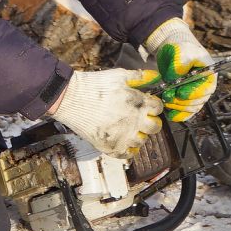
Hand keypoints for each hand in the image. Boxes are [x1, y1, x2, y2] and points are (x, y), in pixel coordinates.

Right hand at [48, 68, 162, 157]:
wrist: (71, 99)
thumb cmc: (95, 85)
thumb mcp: (120, 75)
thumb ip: (140, 77)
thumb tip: (157, 77)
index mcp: (139, 103)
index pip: (158, 108)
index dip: (154, 105)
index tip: (147, 104)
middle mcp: (134, 122)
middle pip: (155, 127)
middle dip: (151, 121)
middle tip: (141, 118)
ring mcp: (123, 137)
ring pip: (142, 141)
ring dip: (139, 134)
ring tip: (129, 128)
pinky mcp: (110, 147)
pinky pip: (127, 155)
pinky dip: (128, 150)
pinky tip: (124, 141)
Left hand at [143, 17, 214, 122]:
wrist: (174, 55)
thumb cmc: (181, 50)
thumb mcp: (180, 52)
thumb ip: (179, 65)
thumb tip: (173, 80)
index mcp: (209, 75)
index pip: (205, 89)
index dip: (193, 93)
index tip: (179, 93)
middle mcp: (205, 88)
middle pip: (198, 102)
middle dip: (182, 102)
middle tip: (167, 97)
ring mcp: (197, 96)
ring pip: (191, 109)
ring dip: (178, 108)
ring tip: (165, 100)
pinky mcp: (187, 102)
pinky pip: (185, 113)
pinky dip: (177, 114)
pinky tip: (168, 112)